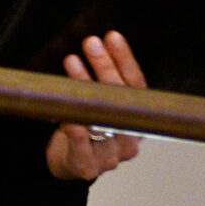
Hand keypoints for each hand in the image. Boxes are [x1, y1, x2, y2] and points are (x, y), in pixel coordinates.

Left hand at [46, 31, 145, 181]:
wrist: (67, 164)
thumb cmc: (86, 130)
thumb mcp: (100, 104)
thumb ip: (104, 83)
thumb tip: (98, 43)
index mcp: (137, 122)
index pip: (136, 87)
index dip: (125, 60)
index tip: (113, 37)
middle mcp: (129, 141)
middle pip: (121, 100)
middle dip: (105, 67)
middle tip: (91, 43)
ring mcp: (109, 157)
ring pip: (99, 119)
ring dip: (86, 88)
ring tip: (72, 61)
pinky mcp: (86, 168)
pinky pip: (82, 147)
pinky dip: (76, 128)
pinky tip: (68, 112)